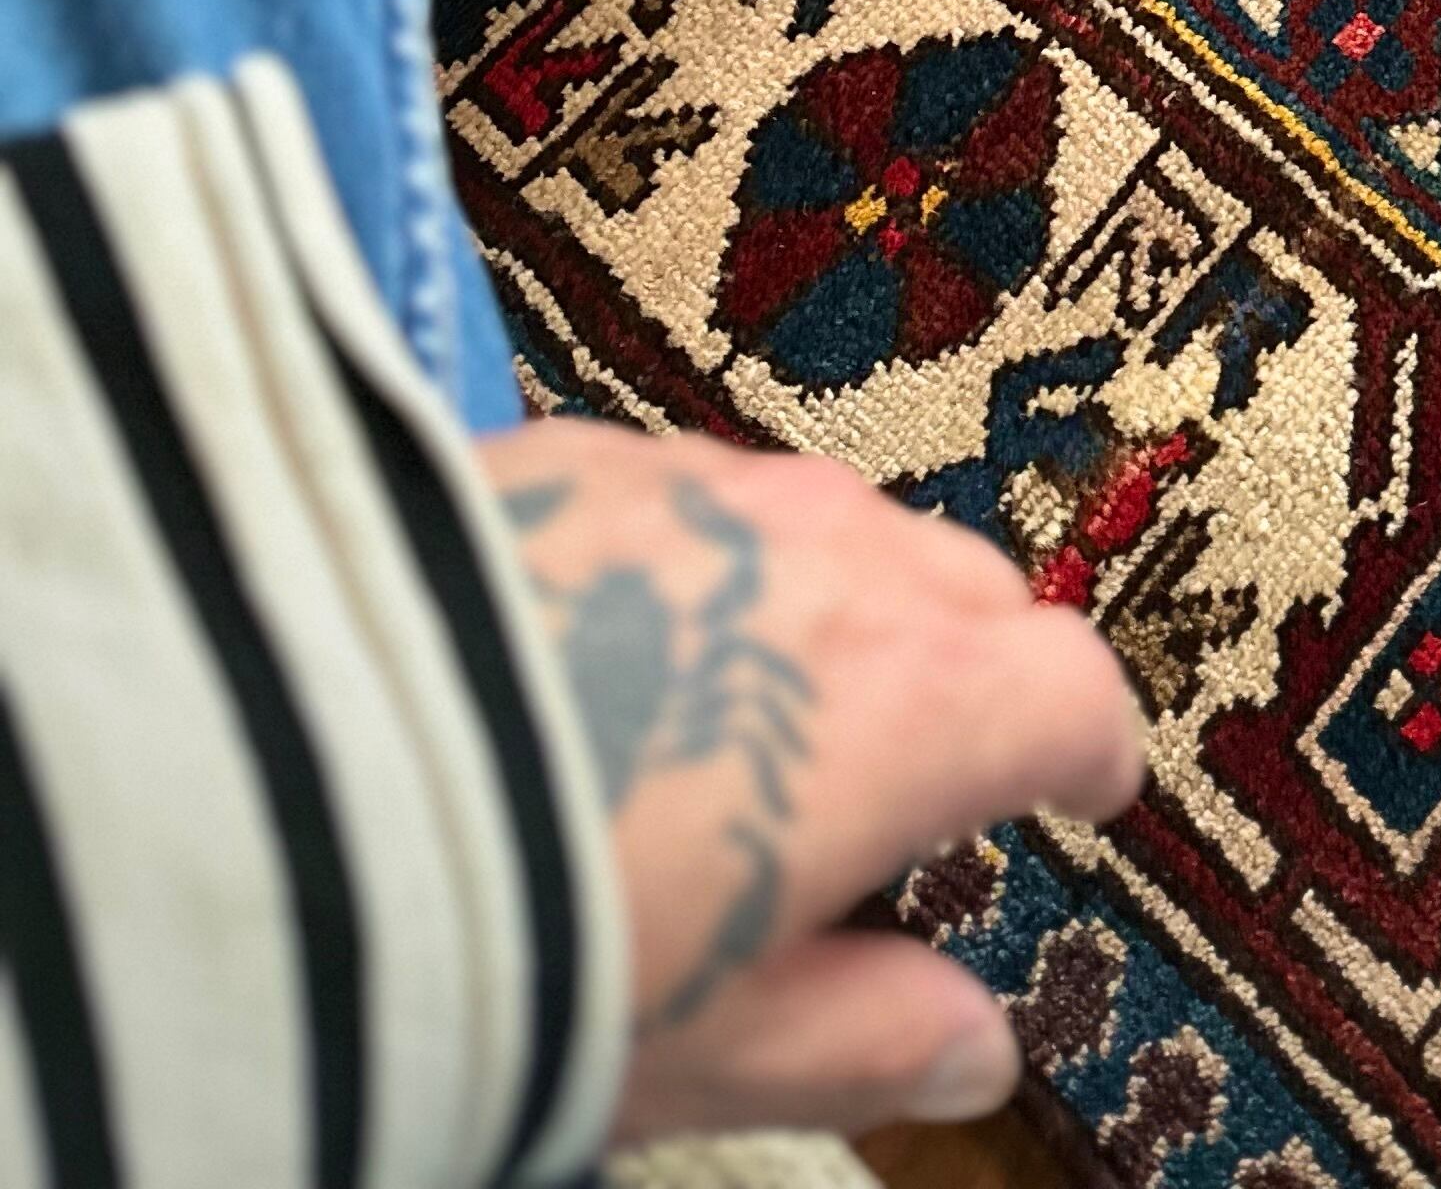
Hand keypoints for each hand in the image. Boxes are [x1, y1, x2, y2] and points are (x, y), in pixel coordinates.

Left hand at [479, 417, 1144, 1139]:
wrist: (290, 792)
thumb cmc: (519, 941)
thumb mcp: (709, 1047)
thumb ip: (863, 1038)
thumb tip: (970, 1051)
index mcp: (906, 703)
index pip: (1068, 691)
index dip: (1087, 745)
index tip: (1083, 783)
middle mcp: (826, 561)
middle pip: (965, 584)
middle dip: (968, 664)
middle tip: (918, 759)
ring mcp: (702, 487)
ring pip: (827, 524)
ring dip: (828, 602)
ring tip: (756, 705)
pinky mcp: (571, 452)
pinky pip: (688, 494)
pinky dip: (695, 562)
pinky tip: (618, 648)